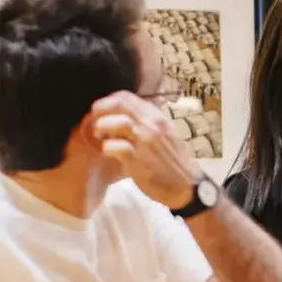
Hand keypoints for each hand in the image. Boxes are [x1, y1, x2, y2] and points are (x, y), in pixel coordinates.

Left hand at [89, 92, 198, 208]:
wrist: (186, 185)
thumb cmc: (174, 160)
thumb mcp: (165, 134)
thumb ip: (148, 123)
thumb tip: (125, 116)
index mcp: (157, 117)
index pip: (127, 97)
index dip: (109, 100)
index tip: (103, 110)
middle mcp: (152, 125)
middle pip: (120, 105)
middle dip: (101, 109)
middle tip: (95, 119)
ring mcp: (146, 142)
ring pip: (118, 122)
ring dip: (102, 127)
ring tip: (99, 135)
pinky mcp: (138, 160)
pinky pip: (115, 147)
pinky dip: (106, 147)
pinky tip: (107, 151)